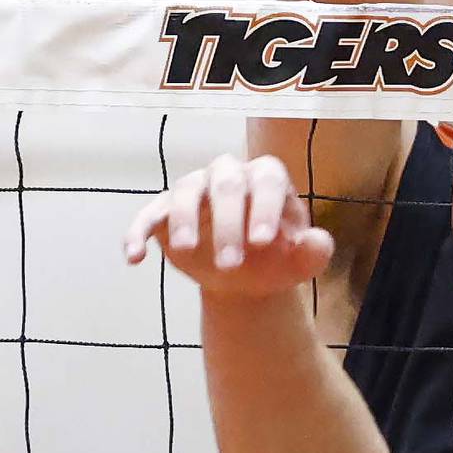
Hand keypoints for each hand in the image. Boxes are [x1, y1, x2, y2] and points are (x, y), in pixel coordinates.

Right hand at [123, 156, 333, 298]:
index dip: (265, 207)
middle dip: (227, 223)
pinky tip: (135, 257)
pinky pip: (148, 214)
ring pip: (186, 191)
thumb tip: (318, 242)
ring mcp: (195, 188)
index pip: (267, 180)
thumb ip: (313, 251)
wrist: (247, 278)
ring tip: (186, 251)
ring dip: (185, 220)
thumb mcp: (300, 261)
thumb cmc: (277, 259)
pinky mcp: (165, 210)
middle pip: (226, 184)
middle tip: (231, 263)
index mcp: (267, 178)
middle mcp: (229, 174)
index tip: (264, 242)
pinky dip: (138, 231)